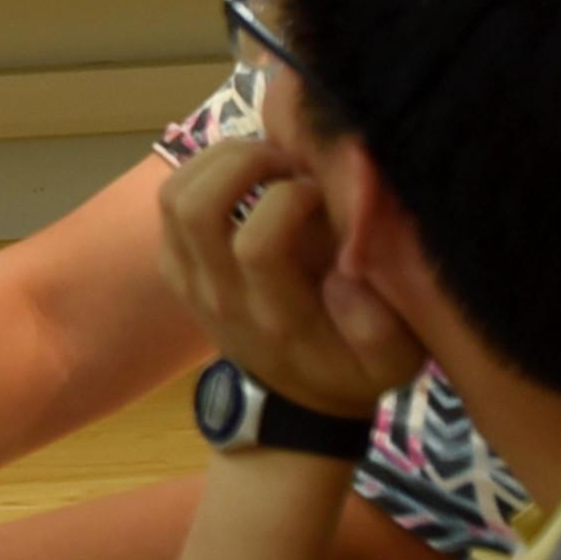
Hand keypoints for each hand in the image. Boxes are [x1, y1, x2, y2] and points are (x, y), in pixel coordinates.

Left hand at [156, 136, 424, 424]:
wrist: (298, 401)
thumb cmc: (353, 367)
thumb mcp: (392, 361)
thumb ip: (377, 326)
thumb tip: (344, 274)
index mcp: (277, 318)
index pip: (257, 245)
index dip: (289, 200)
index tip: (322, 191)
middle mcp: (222, 298)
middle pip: (198, 210)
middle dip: (243, 163)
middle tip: (287, 158)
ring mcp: (190, 281)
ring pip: (174, 199)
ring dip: (217, 161)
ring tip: (265, 158)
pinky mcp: (175, 268)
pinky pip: (167, 205)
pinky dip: (200, 174)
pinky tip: (244, 175)